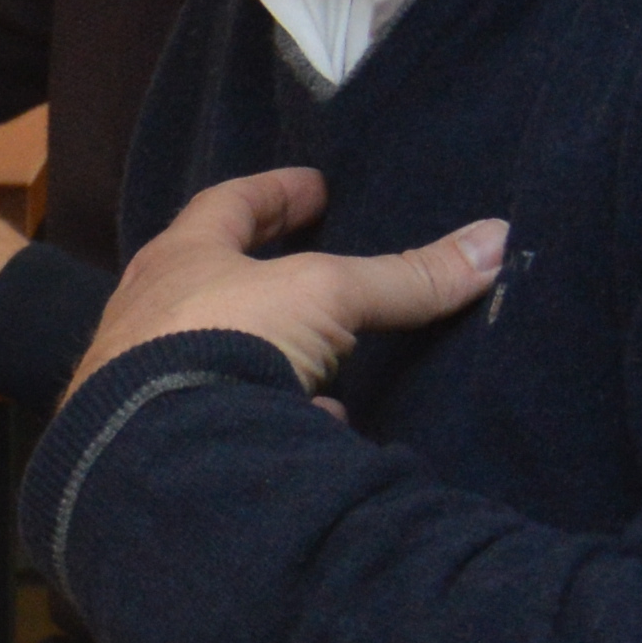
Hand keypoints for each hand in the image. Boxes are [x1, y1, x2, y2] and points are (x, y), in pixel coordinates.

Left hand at [69, 166, 506, 404]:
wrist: (151, 456)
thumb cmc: (223, 340)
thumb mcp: (323, 295)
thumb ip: (402, 276)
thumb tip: (496, 239)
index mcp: (178, 259)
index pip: (227, 205)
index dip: (275, 192)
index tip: (315, 186)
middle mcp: (149, 314)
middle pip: (211, 280)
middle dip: (263, 274)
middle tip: (313, 266)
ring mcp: (144, 382)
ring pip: (213, 354)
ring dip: (265, 351)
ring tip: (322, 357)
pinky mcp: (157, 439)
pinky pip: (220, 420)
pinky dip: (266, 419)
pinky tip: (305, 432)